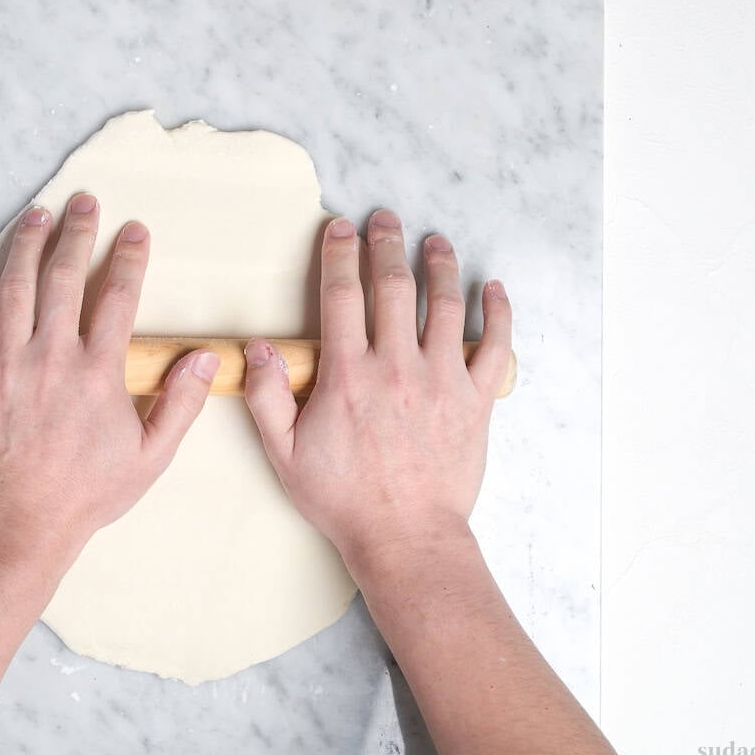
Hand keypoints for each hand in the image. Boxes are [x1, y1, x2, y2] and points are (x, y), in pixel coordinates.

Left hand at [0, 193, 218, 558]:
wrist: (21, 521)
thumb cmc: (87, 492)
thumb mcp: (152, 455)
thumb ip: (180, 403)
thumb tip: (204, 359)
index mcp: (98, 371)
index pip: (119, 297)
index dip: (130, 258)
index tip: (135, 231)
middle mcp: (51, 356)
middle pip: (66, 276)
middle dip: (78, 232)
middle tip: (84, 202)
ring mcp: (5, 363)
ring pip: (15, 287)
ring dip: (28, 245)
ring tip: (38, 215)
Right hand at [243, 210, 511, 568]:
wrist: (406, 536)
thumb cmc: (344, 499)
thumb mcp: (285, 454)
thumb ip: (268, 397)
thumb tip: (257, 347)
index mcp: (348, 376)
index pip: (341, 296)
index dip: (338, 255)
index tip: (339, 229)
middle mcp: (397, 366)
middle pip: (393, 286)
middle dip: (386, 244)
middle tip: (384, 218)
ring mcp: (442, 380)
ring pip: (444, 305)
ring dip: (439, 265)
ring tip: (434, 241)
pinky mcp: (476, 400)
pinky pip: (495, 346)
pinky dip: (497, 313)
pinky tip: (494, 289)